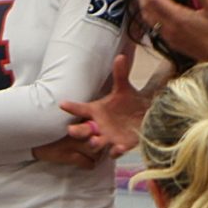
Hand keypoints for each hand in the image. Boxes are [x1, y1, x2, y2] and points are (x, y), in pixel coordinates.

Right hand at [38, 49, 146, 166]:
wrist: (144, 115)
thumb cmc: (128, 102)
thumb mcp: (124, 88)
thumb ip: (120, 74)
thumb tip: (121, 57)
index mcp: (96, 110)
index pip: (80, 109)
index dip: (71, 107)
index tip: (62, 104)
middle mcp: (98, 125)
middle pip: (82, 129)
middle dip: (77, 130)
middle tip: (70, 130)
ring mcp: (107, 137)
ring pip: (95, 143)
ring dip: (93, 143)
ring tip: (94, 141)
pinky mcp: (119, 146)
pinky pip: (115, 151)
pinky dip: (116, 151)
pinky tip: (119, 148)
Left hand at [134, 0, 207, 62]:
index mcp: (179, 19)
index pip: (155, 0)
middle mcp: (170, 28)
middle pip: (147, 8)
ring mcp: (168, 36)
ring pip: (147, 17)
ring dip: (142, 2)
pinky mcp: (169, 41)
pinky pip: (152, 25)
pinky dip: (147, 12)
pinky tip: (150, 7)